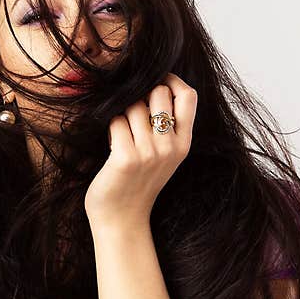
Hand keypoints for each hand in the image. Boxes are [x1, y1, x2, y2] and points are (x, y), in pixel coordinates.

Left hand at [84, 73, 197, 227]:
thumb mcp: (165, 155)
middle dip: (140, 96)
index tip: (156, 80)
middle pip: (158, 92)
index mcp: (184, 144)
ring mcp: (149, 152)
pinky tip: (112, 146)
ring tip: (122, 136)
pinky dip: (110, 128)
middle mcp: (170, 146)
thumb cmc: (138, 182)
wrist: (122, 219)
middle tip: (132, 117)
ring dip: (122, 115)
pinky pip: (116, 121)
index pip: (189, 96)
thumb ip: (167, 126)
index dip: (172, 80)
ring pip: (133, 106)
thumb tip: (155, 85)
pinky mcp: (126, 158)